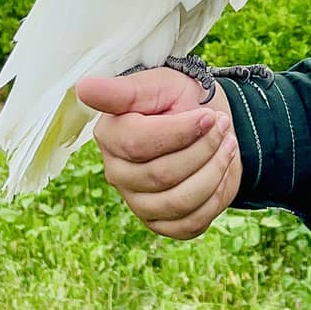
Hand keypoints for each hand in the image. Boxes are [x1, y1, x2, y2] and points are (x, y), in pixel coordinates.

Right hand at [76, 68, 241, 238]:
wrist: (207, 123)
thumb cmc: (177, 99)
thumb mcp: (156, 85)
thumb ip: (121, 91)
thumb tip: (83, 88)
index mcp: (110, 137)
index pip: (138, 144)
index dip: (179, 132)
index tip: (209, 115)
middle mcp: (118, 173)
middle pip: (161, 175)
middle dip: (203, 149)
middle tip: (223, 126)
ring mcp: (137, 202)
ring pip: (178, 202)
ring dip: (213, 172)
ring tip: (227, 145)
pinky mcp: (161, 222)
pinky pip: (189, 224)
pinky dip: (215, 198)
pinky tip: (222, 171)